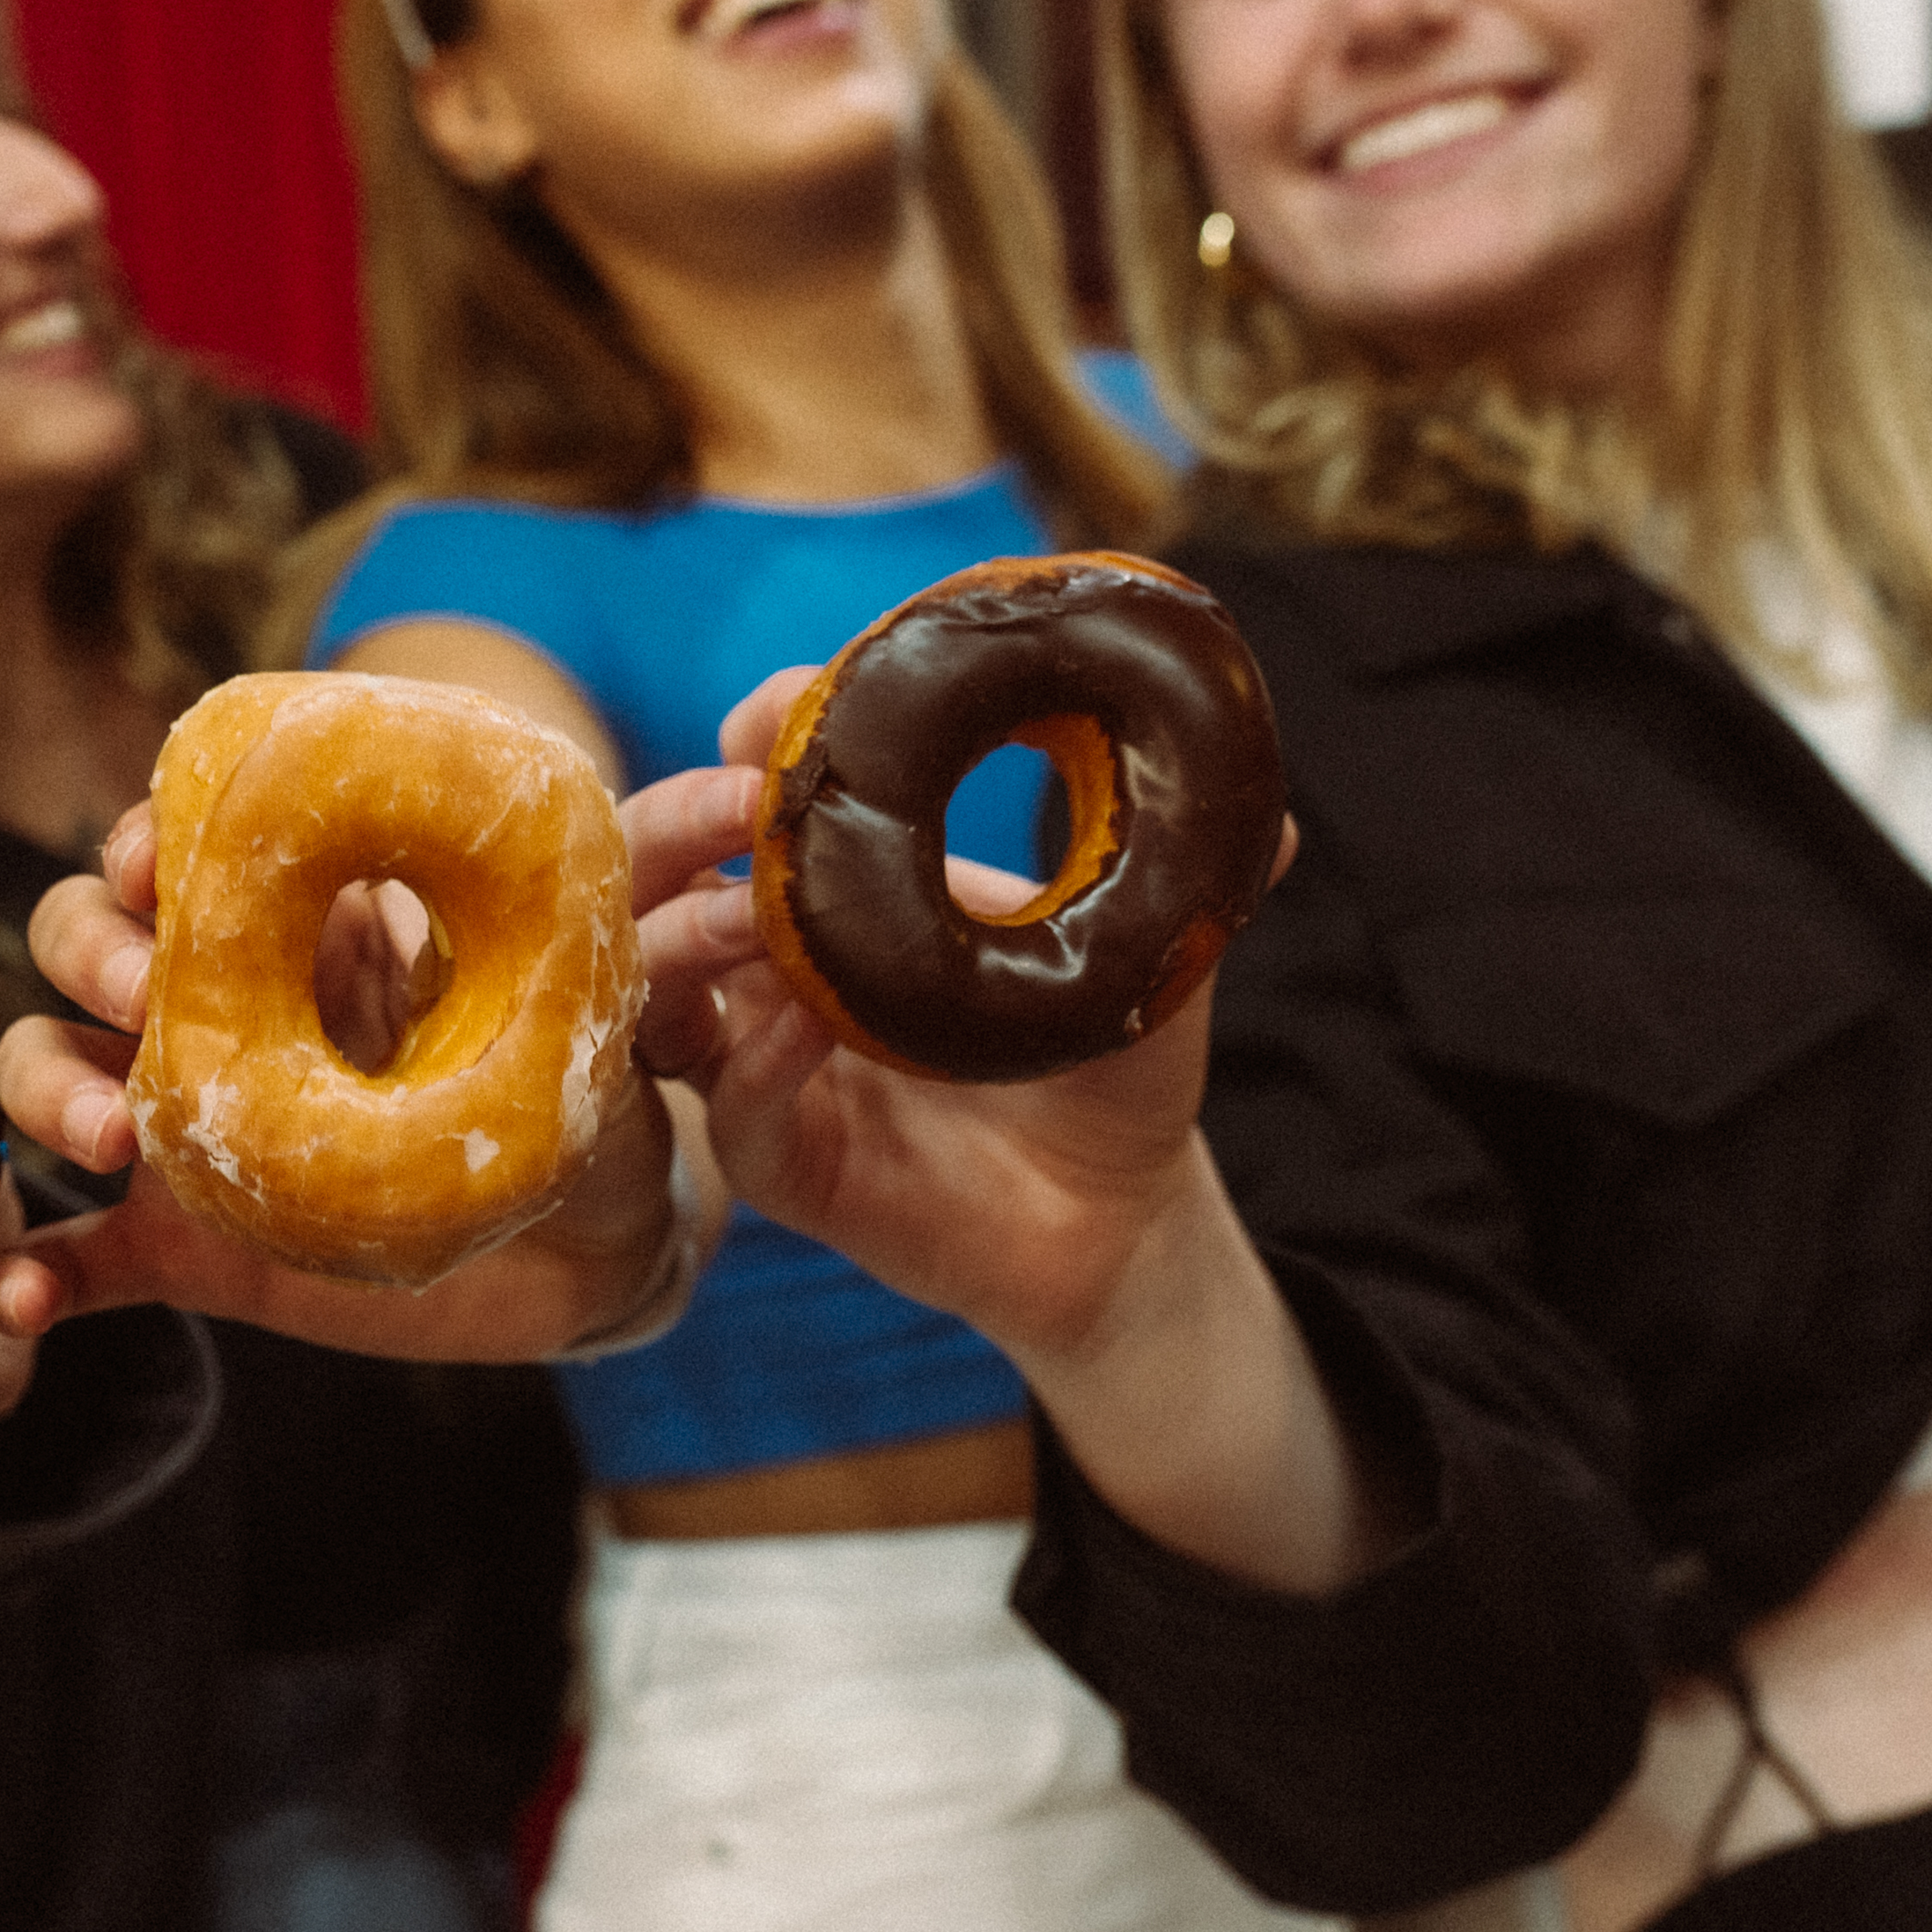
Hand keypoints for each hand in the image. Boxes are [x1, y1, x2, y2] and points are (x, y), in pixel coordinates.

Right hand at [0, 806, 683, 1359]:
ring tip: (108, 1137)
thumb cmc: (582, 1099)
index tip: (153, 860)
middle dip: (88, 950)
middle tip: (145, 994)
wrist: (589, 1253)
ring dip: (47, 1089)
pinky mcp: (186, 1248)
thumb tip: (573, 881)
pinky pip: (75, 1256)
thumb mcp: (569, 1012)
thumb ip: (546, 950)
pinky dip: (25, 1275)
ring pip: (48, 1070)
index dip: (141, 839)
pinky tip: (10, 1300)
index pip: (183, 851)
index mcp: (304, 929)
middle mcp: (217, 1011)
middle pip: (80, 939)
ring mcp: (187, 1129)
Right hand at [620, 669, 1289, 1363]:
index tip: (774, 713)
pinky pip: (727, 1116)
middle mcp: (782, 970)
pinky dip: (749, 1068)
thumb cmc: (1111, 1068)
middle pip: (655, 879)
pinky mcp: (791, 1167)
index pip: (748, 791)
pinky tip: (801, 1033)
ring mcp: (773, 1067)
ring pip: (656, 994)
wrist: (1127, 1218)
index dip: (750, 740)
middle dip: (673, 822)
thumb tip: (1276, 818)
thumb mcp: (1143, 953)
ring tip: (748, 917)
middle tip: (734, 800)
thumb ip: (1181, 882)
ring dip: (683, 939)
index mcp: (845, 892)